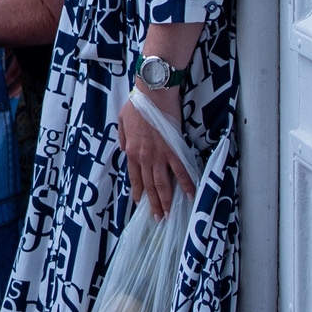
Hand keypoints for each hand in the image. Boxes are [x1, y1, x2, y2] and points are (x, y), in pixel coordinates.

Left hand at [119, 86, 196, 214]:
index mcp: (131, 151)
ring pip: (163, 184)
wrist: (153, 93)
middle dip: (153, 204)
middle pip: (149, 185)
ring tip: (169, 215)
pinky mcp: (173, 149)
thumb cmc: (138, 103)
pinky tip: (189, 195)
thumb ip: (122, 137)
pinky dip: (185, 184)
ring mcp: (159, 155)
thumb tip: (124, 149)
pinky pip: (180, 171)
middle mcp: (144, 157)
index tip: (140, 204)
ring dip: (166, 201)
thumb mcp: (122, 120)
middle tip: (158, 218)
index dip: (138, 192)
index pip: (135, 177)